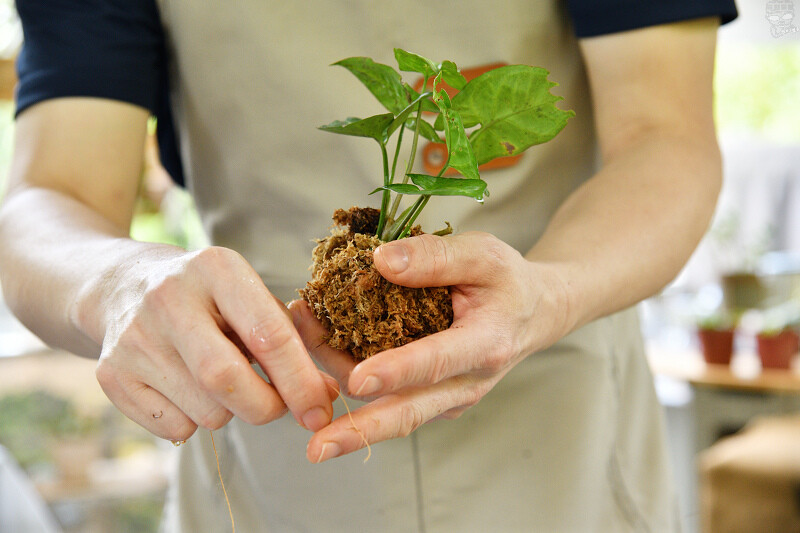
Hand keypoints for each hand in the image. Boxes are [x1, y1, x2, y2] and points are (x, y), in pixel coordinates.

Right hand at [91, 246, 336, 441]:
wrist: (121, 284)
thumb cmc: (208, 297)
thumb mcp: (249, 296)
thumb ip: (292, 341)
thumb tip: (324, 397)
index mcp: (216, 268)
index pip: (268, 335)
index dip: (301, 381)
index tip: (320, 410)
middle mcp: (168, 298)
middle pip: (227, 380)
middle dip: (267, 407)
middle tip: (279, 407)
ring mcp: (134, 337)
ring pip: (205, 412)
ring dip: (230, 412)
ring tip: (221, 378)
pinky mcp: (111, 373)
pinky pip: (174, 428)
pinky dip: (194, 422)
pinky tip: (187, 387)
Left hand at [291, 232, 570, 462]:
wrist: (535, 313)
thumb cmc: (508, 282)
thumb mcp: (484, 255)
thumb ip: (436, 258)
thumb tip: (380, 262)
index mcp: (484, 345)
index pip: (436, 363)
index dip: (397, 372)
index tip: (358, 381)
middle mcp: (464, 383)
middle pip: (408, 414)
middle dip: (359, 433)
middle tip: (315, 449)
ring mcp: (447, 397)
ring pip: (390, 408)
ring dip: (338, 386)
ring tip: (295, 343)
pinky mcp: (432, 398)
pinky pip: (390, 396)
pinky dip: (350, 377)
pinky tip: (319, 345)